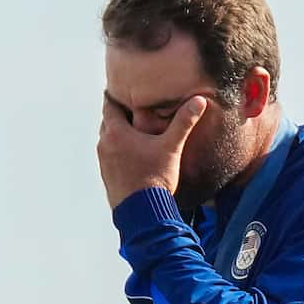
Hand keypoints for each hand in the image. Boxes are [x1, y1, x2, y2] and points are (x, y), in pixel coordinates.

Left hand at [99, 93, 205, 207]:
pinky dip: (118, 152)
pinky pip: (110, 157)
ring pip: (108, 140)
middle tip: (131, 109)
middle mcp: (105, 145)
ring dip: (118, 135)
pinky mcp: (106, 176)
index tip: (123, 90)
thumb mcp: (171, 147)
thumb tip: (200, 100)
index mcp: (116, 132)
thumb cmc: (156, 178)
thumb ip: (184, 122)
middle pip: (108, 121)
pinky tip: (132, 156)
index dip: (117, 96)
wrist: (143, 213)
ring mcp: (103, 162)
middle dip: (119, 115)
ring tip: (134, 133)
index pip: (109, 105)